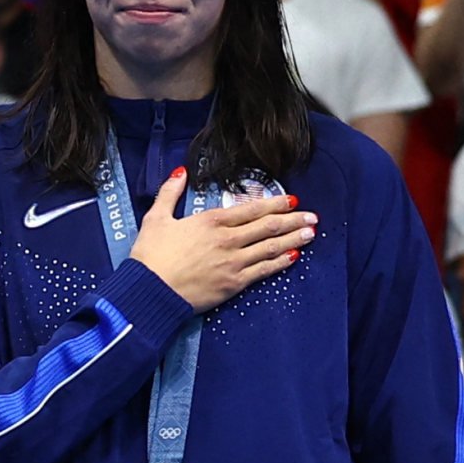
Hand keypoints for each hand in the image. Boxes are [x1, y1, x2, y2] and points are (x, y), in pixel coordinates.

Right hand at [129, 168, 316, 312]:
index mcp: (211, 221)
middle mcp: (228, 239)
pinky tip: (294, 256)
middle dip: (292, 220)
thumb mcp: (156, 217)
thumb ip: (170, 193)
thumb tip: (181, 172)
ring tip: (311, 233)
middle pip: (267, 226)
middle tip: (312, 216)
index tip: (292, 200)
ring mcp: (234, 262)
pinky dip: (281, 262)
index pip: (251, 209)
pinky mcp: (233, 284)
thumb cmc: (151, 255)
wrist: (151, 291)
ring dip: (293, 238)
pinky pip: (263, 271)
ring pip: (270, 247)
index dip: (275, 204)